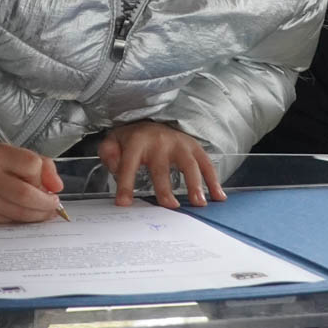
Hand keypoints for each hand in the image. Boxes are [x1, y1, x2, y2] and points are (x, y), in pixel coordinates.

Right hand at [0, 143, 64, 223]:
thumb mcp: (10, 152)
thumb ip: (40, 164)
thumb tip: (57, 187)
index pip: (31, 166)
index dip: (44, 176)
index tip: (48, 183)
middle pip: (27, 195)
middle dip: (46, 203)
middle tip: (54, 204)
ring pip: (20, 213)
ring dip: (39, 215)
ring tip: (45, 211)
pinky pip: (9, 222)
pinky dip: (23, 221)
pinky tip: (27, 215)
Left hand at [96, 121, 225, 208]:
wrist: (153, 120)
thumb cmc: (133, 139)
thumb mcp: (113, 141)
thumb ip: (109, 153)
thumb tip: (116, 166)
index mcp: (137, 141)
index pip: (129, 164)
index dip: (125, 184)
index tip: (124, 204)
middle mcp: (160, 142)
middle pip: (162, 167)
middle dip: (165, 187)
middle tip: (169, 207)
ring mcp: (180, 144)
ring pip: (189, 164)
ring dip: (195, 184)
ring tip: (199, 203)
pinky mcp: (194, 148)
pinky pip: (206, 164)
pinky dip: (214, 180)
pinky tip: (218, 196)